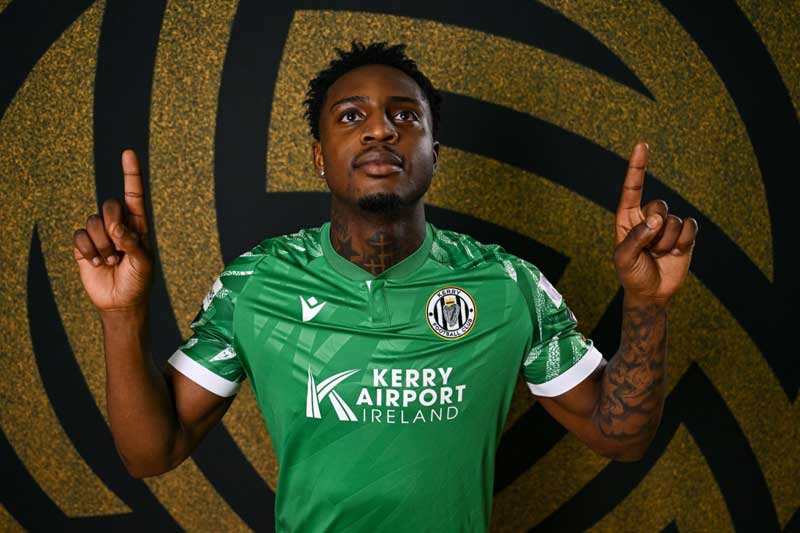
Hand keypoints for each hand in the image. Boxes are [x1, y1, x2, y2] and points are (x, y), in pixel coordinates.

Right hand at [73, 149, 153, 312]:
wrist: (121, 302)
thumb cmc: (139, 281)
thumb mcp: (144, 262)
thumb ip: (133, 242)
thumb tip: (117, 227)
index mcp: (138, 224)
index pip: (134, 194)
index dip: (131, 174)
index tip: (128, 153)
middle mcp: (118, 224)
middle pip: (109, 204)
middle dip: (113, 223)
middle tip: (119, 246)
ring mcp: (100, 234)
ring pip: (93, 222)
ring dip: (102, 244)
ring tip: (111, 261)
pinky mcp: (84, 245)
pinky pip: (80, 235)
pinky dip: (88, 249)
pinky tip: (95, 263)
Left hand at [613, 143, 697, 304]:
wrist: (651, 293)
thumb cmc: (631, 274)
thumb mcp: (623, 258)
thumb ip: (636, 237)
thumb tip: (657, 219)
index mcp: (627, 217)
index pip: (632, 188)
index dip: (637, 167)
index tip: (641, 145)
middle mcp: (648, 217)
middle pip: (658, 205)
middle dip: (655, 229)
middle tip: (649, 248)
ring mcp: (667, 225)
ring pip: (674, 220)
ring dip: (667, 242)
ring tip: (659, 254)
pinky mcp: (685, 235)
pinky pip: (690, 227)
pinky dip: (684, 241)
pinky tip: (675, 252)